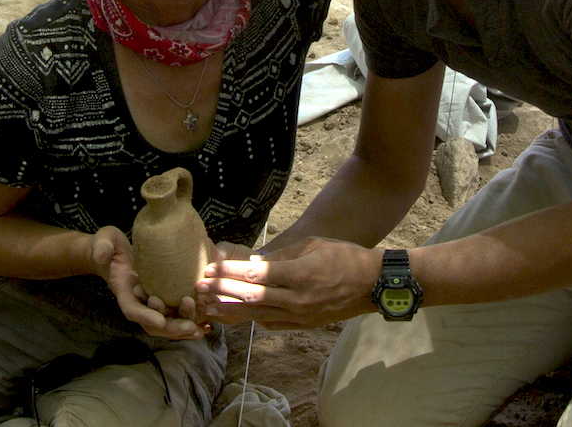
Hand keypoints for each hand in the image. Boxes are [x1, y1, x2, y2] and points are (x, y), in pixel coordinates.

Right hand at [88, 225, 206, 339]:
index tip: (160, 320)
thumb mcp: (103, 241)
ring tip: (200, 330)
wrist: (115, 250)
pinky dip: (190, 320)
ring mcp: (150, 300)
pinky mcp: (163, 295)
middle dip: (171, 327)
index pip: (132, 309)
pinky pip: (176, 313)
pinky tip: (206, 324)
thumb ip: (102, 247)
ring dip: (183, 327)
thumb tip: (102, 255)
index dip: (145, 316)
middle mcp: (138, 300)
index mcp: (123, 290)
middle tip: (190, 328)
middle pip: (153, 323)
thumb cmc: (109, 244)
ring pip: (166, 322)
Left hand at [196, 238, 380, 329]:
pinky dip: (251, 318)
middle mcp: (298, 299)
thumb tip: (253, 264)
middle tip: (199, 286)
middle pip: (251, 297)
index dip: (230, 272)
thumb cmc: (345, 257)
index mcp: (301, 274)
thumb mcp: (314, 246)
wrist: (372, 285)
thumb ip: (282, 256)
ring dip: (229, 310)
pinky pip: (271, 324)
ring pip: (257, 315)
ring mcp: (300, 316)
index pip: (257, 275)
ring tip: (207, 305)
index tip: (210, 268)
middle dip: (221, 291)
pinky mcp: (303, 325)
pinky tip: (235, 314)